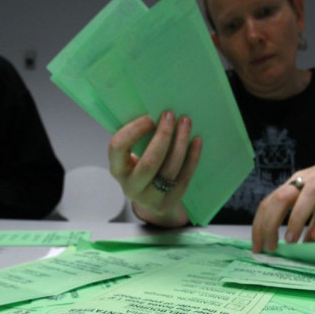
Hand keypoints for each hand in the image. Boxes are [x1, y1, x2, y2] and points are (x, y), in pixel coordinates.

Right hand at [108, 111, 201, 226]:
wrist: (151, 199)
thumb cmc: (141, 168)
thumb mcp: (133, 156)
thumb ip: (138, 139)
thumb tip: (157, 110)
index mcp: (117, 170)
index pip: (118, 147)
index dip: (134, 130)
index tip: (150, 116)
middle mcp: (130, 186)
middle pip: (149, 161)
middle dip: (163, 136)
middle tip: (171, 115)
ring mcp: (149, 198)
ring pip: (169, 169)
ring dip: (180, 143)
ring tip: (186, 123)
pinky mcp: (168, 203)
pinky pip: (184, 177)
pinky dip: (192, 157)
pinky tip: (197, 141)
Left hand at [252, 146, 314, 251]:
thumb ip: (310, 221)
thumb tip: (304, 244)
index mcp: (295, 184)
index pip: (269, 203)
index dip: (260, 225)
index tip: (257, 246)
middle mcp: (307, 181)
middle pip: (281, 198)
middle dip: (270, 224)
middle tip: (269, 247)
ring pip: (306, 198)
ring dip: (295, 221)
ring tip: (290, 242)